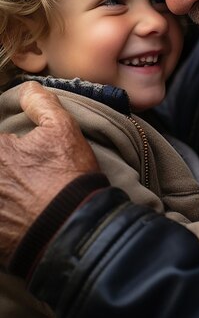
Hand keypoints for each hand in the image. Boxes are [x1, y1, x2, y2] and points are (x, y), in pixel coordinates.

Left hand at [0, 81, 98, 265]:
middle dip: (8, 163)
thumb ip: (40, 102)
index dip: (9, 144)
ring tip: (20, 189)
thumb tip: (28, 88)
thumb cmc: (67, 177)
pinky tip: (16, 208)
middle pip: (0, 163)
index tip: (17, 148)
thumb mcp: (63, 129)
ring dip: (6, 187)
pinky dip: (5, 209)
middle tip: (24, 169)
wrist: (72, 229)